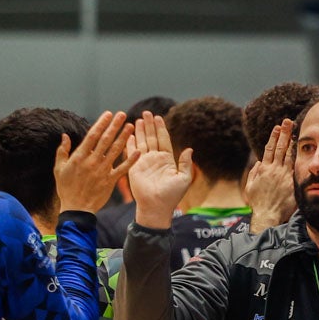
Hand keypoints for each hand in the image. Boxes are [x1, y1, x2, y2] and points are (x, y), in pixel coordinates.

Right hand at [55, 111, 137, 212]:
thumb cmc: (66, 188)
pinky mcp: (110, 181)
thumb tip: (65, 135)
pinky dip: (130, 160)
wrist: (76, 209)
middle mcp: (92, 161)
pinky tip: (138, 151)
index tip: (108, 114)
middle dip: (114, 126)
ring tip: (131, 126)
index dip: (101, 123)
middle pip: (105, 140)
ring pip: (115, 151)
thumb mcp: (59, 169)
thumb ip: (62, 151)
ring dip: (124, 138)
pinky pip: (122, 169)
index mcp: (79, 157)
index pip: (92, 135)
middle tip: (123, 114)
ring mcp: (102, 171)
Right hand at [127, 112, 193, 228]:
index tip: (158, 117)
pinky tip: (129, 133)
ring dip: (140, 131)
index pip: (164, 140)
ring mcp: (144, 162)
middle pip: (152, 137)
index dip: (161, 128)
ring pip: (142, 142)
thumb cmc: (172, 196)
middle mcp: (155, 159)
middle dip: (149, 125)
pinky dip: (130, 142)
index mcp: (167, 160)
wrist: (156, 207)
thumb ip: (185, 163)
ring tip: (138, 119)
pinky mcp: (134, 167)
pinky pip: (131, 152)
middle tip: (146, 112)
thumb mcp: (184, 178)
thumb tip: (189, 149)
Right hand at [245, 119, 297, 232]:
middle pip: (280, 147)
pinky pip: (296, 166)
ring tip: (296, 130)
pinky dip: (298, 156)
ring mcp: (283, 175)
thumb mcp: (250, 187)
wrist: (268, 215)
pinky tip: (303, 148)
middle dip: (284, 133)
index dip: (273, 137)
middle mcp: (273, 169)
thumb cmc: (259, 204)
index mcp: (263, 169)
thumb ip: (254, 173)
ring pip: (289, 154)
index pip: (269, 149)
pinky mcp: (291, 182)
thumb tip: (259, 162)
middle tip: (288, 121)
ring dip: (292, 141)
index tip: (277, 127)